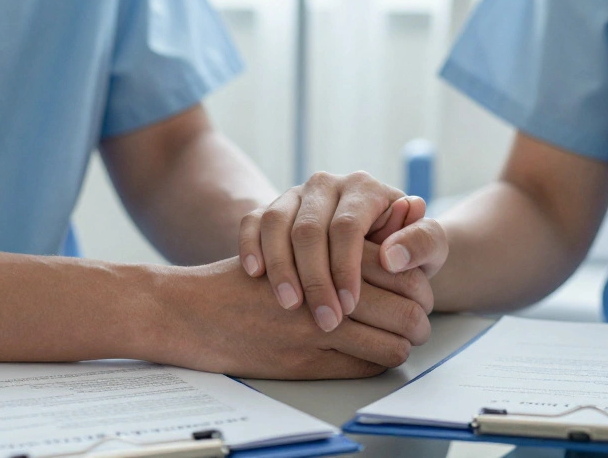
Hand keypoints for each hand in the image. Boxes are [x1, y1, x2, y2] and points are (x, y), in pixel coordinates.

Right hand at [152, 257, 428, 379]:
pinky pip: (365, 364)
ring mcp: (316, 324)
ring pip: (392, 337)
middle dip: (419, 313)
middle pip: (405, 303)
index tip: (417, 288)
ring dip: (405, 340)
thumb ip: (335, 243)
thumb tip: (393, 242)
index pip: (398, 264)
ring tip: (404, 338)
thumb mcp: (286, 245)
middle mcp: (325, 282)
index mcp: (325, 244)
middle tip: (420, 317)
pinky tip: (375, 353)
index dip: (416, 279)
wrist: (187, 310)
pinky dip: (379, 360)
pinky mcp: (305, 359)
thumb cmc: (238, 279)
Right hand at [237, 171, 447, 331]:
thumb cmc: (404, 252)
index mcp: (364, 188)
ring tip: (291, 306)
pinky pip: (253, 220)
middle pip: (309, 228)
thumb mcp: (426, 248)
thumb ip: (422, 244)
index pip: (347, 226)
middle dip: (314, 278)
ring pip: (276, 224)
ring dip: (282, 267)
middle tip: (324, 319)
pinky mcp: (272, 208)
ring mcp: (295, 194)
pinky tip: (256, 274)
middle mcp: (327, 185)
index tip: (350, 306)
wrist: (378, 247)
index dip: (346, 267)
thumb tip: (393, 256)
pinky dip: (251, 245)